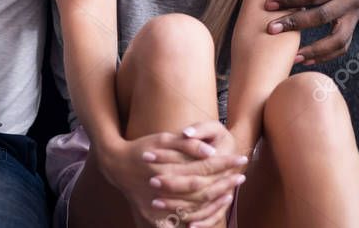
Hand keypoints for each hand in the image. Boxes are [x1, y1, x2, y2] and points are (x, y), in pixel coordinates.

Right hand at [100, 131, 240, 224]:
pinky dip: (200, 215)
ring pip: (196, 206)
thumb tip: (210, 151)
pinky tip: (211, 207)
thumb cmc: (141, 148)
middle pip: (205, 189)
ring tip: (232, 190)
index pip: (206, 167)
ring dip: (217, 198)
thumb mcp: (162, 139)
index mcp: (171, 168)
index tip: (241, 158)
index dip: (225, 163)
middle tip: (242, 175)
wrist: (116, 165)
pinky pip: (183, 218)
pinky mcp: (156, 215)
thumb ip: (187, 145)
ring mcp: (161, 204)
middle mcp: (167, 188)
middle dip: (225, 181)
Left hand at [263, 0, 358, 63]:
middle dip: (295, 24)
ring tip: (292, 57)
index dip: (291, 2)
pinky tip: (304, 59)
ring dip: (315, 50)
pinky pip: (342, 46)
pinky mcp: (351, 24)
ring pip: (339, 39)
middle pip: (324, 17)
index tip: (267, 5)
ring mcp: (355, 14)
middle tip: (271, 29)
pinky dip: (325, 55)